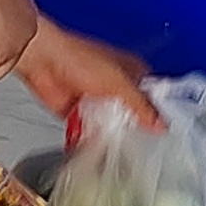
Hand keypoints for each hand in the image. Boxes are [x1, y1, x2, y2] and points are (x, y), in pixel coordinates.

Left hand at [16, 19, 153, 136]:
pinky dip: (91, 137)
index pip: (152, 95)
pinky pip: (89, 130)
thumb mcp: (119, 83)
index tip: (161, 132)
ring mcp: (96, 98)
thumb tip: (160, 124)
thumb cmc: (76, 57)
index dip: (156, 113)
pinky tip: (96, 145)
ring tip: (118, 148)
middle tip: (139, 145)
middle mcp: (114, 84)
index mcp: (130, 71)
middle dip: (133, 128)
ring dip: (111, 134)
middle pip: (131, 113)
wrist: (43, 61)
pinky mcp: (78, 111)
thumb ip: (141, 106)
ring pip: (110, 124)